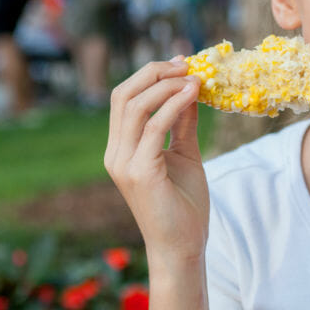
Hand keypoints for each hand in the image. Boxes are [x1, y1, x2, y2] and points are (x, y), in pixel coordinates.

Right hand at [104, 57, 209, 267]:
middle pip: (123, 95)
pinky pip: (153, 128)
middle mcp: (115, 154)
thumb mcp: (184, 153)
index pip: (123, 98)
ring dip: (167, 86)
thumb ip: (182, 123)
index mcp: (120, 148)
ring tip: (194, 78)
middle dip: (154, 72)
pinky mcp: (139, 173)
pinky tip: (193, 95)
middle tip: (186, 64)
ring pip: (135, 107)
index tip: (182, 63)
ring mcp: (123, 164)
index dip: (150, 75)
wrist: (182, 247)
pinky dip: (173, 106)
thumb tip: (190, 89)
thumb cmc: (183, 205)